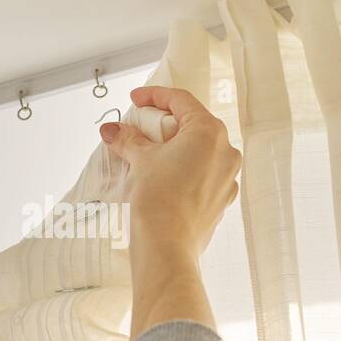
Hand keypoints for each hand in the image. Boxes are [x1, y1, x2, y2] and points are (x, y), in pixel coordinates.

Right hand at [100, 86, 240, 259]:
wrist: (167, 245)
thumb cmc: (158, 199)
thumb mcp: (140, 160)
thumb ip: (128, 139)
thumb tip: (112, 130)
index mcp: (209, 132)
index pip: (181, 101)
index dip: (155, 95)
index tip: (136, 99)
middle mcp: (225, 151)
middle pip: (193, 125)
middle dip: (165, 124)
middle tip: (141, 128)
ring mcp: (227, 177)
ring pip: (200, 151)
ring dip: (175, 148)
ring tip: (150, 156)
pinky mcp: (222, 199)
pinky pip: (203, 175)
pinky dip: (184, 170)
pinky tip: (165, 179)